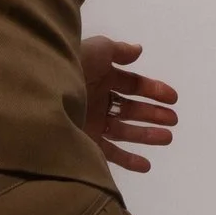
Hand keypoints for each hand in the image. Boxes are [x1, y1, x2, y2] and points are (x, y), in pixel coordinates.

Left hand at [81, 36, 179, 173]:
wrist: (42, 92)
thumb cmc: (73, 66)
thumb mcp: (99, 49)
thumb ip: (120, 51)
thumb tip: (138, 50)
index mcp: (100, 77)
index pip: (132, 85)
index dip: (154, 90)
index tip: (173, 99)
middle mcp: (96, 100)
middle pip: (131, 108)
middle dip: (153, 114)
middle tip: (173, 120)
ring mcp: (91, 122)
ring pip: (124, 131)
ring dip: (147, 135)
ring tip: (167, 138)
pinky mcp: (84, 142)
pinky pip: (110, 153)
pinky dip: (128, 160)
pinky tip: (146, 165)